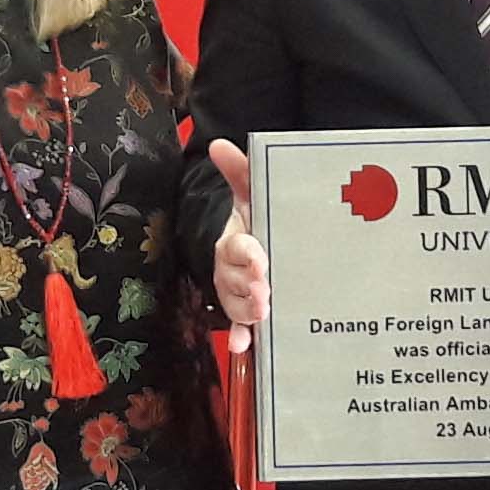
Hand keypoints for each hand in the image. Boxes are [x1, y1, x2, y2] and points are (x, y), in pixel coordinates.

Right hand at [206, 137, 268, 342]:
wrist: (270, 240)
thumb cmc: (260, 217)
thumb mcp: (255, 194)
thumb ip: (241, 172)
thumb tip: (219, 144)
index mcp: (234, 241)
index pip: (234, 247)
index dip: (245, 254)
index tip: (258, 257)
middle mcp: (231, 270)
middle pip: (231, 281)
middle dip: (245, 287)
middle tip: (263, 291)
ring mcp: (239, 294)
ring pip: (235, 306)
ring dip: (245, 312)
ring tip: (262, 313)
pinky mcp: (249, 314)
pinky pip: (240, 328)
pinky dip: (240, 337)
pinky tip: (244, 346)